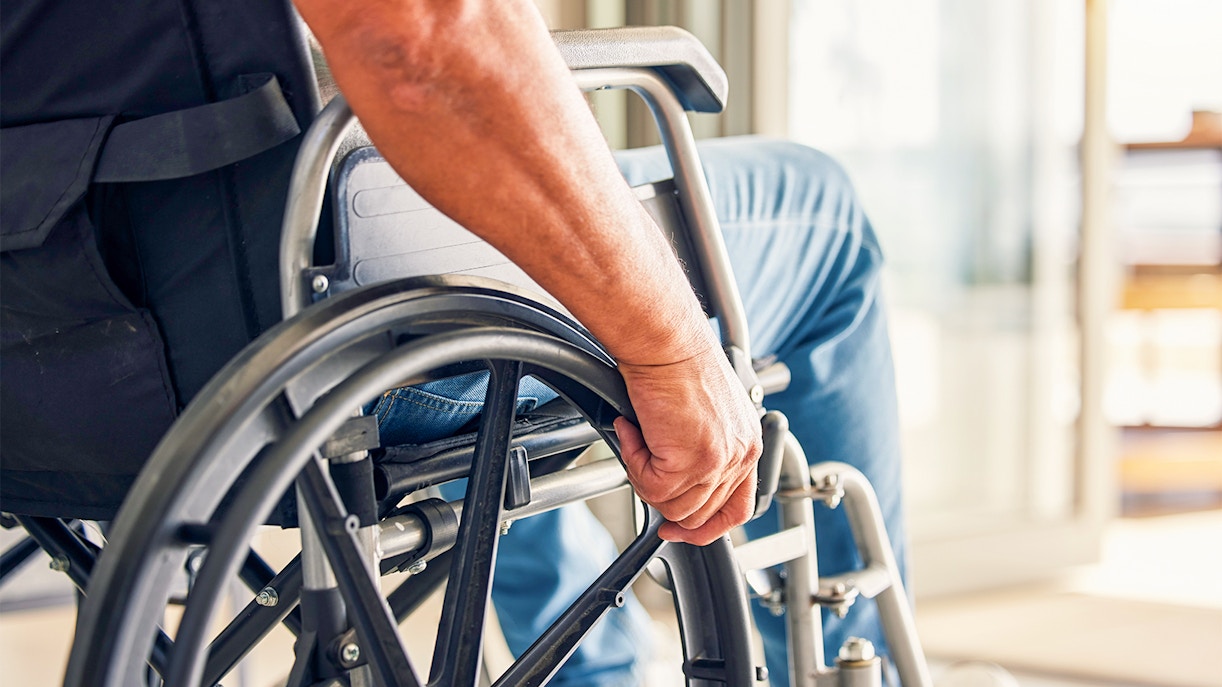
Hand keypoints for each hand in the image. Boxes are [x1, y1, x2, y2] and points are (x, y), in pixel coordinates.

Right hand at [614, 343, 761, 545]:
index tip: (681, 528)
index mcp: (746, 444)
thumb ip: (702, 447)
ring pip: (672, 506)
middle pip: (699, 513)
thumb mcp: (706, 411)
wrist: (667, 341)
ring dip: (645, 477)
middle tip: (642, 475)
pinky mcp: (691, 461)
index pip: (737, 507)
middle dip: (664, 502)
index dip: (707, 526)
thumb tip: (674, 475)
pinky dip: (633, 462)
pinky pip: (651, 488)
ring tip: (637, 440)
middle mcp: (739, 455)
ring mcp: (717, 462)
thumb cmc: (677, 360)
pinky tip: (632, 431)